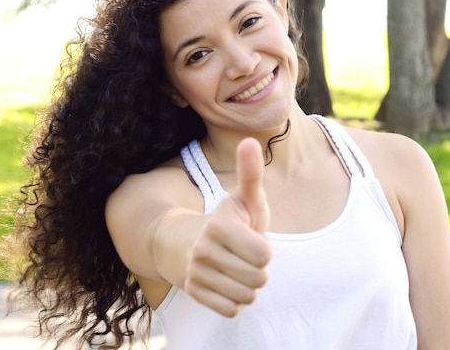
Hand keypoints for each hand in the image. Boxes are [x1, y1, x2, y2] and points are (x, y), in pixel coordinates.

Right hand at [184, 138, 271, 316]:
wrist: (184, 243)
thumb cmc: (227, 220)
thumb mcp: (242, 198)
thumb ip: (250, 173)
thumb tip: (250, 140)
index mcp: (219, 226)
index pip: (265, 255)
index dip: (264, 249)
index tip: (250, 238)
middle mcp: (203, 251)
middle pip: (259, 279)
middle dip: (258, 269)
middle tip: (243, 255)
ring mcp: (196, 274)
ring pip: (247, 296)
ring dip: (247, 285)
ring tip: (235, 268)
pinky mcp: (194, 293)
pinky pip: (232, 310)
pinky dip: (234, 300)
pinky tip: (225, 283)